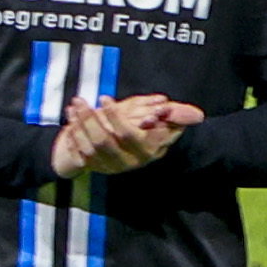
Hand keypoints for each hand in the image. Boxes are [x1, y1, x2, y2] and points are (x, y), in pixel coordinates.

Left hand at [53, 93, 197, 175]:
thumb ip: (178, 115)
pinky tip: (70, 121)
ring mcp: (112, 167)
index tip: (105, 98)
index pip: (128, 134)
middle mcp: (129, 162)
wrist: (135, 150)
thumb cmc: (153, 129)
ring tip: (73, 107)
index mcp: (148, 150)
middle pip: (104, 141)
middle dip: (89, 119)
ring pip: (90, 147)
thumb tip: (196, 116)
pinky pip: (80, 154)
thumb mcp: (167, 120)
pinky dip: (73, 137)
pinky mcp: (97, 168)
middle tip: (80, 100)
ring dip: (78, 126)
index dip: (115, 117)